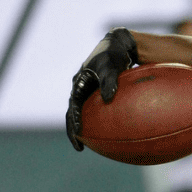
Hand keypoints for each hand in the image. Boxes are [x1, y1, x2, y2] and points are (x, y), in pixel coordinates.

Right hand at [66, 27, 136, 150]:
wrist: (119, 45)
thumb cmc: (114, 55)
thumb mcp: (111, 66)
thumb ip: (110, 81)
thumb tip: (109, 99)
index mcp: (79, 82)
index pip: (73, 105)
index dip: (74, 120)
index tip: (78, 133)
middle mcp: (81, 88)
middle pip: (73, 113)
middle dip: (74, 130)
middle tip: (79, 147)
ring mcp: (88, 91)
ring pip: (82, 112)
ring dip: (83, 128)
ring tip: (90, 144)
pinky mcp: (98, 92)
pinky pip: (95, 110)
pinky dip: (98, 121)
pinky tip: (110, 132)